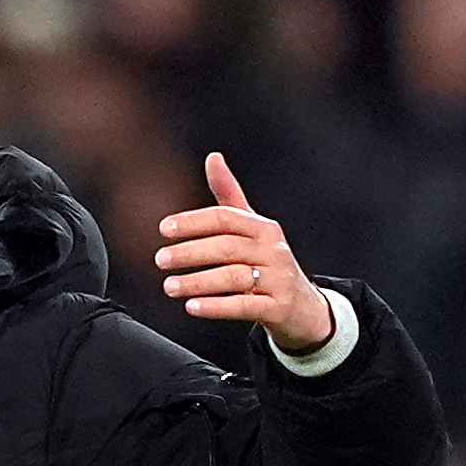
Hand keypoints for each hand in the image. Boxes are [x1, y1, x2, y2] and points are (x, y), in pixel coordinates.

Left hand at [154, 152, 332, 352]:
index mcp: (263, 228)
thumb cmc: (269, 264)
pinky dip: (216, 307)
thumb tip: (213, 157)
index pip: (225, 218)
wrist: (304, 307)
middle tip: (160, 259)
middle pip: (226, 247)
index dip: (193, 222)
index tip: (164, 228)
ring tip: (169, 286)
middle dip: (190, 252)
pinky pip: (245, 306)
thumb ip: (229, 196)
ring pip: (233, 277)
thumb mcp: (252, 229)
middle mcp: (273, 250)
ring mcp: (278, 279)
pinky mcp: (279, 307)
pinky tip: (192, 307)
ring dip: (197, 282)